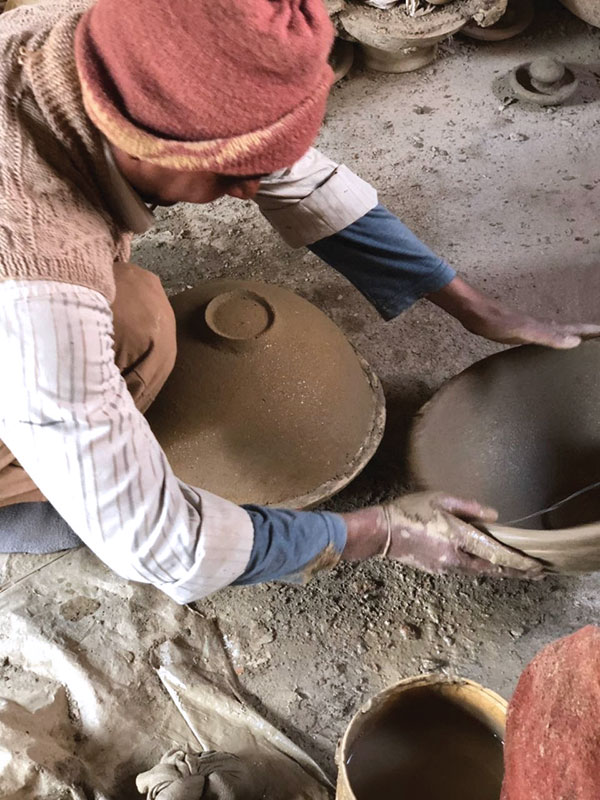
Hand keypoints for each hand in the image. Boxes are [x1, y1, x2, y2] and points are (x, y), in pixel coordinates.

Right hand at [381, 492, 543, 578]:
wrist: (381, 532)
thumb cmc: (408, 510)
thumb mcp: (439, 499)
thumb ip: (468, 507)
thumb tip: (494, 517)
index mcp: (457, 537)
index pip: (495, 554)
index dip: (518, 562)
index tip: (537, 567)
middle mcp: (454, 557)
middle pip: (492, 568)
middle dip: (516, 571)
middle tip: (538, 573)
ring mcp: (445, 566)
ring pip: (478, 570)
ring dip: (499, 570)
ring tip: (518, 570)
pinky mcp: (437, 569)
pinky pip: (463, 568)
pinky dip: (478, 566)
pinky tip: (484, 561)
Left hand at [459, 302, 599, 348]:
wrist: (472, 312)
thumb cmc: (495, 321)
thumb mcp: (524, 330)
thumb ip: (548, 335)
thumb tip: (576, 342)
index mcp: (544, 326)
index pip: (573, 329)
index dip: (589, 331)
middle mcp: (539, 325)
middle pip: (567, 329)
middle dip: (584, 333)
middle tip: (597, 337)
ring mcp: (528, 328)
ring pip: (554, 332)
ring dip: (567, 336)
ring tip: (578, 342)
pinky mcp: (516, 331)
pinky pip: (539, 336)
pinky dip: (549, 339)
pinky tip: (544, 343)